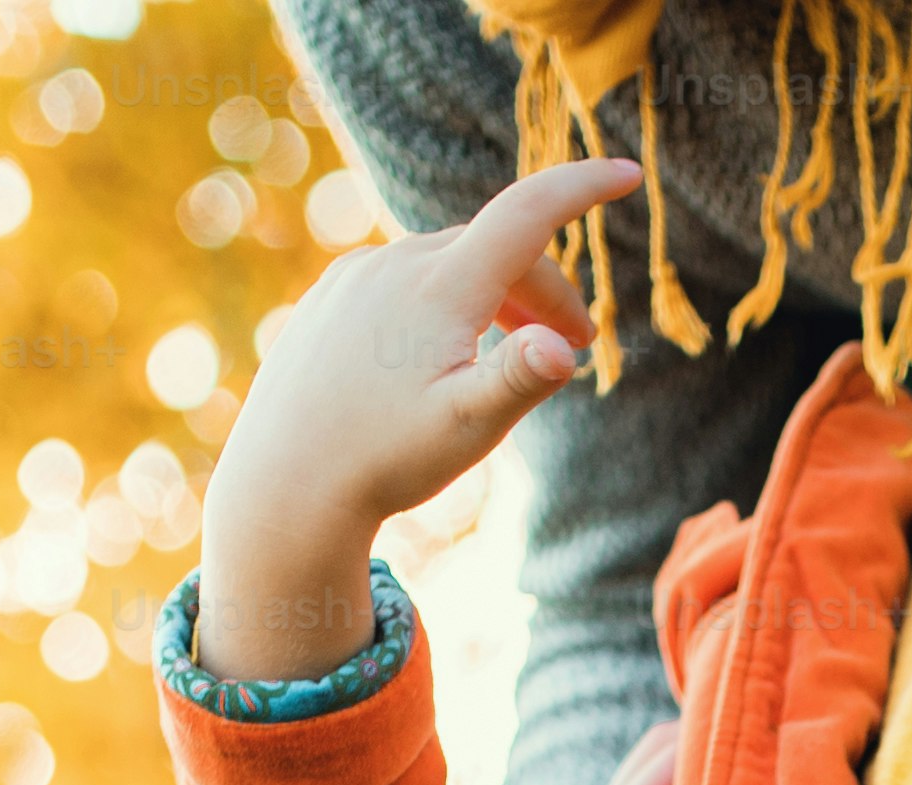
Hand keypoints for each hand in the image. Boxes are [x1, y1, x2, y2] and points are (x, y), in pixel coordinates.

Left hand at [194, 158, 637, 688]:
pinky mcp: (330, 297)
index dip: (582, 187)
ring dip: (494, 297)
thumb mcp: (466, 429)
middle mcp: (395, 264)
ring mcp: (357, 277)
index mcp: (440, 288)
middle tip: (580, 346)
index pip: (527, 215)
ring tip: (511, 352)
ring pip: (448, 263)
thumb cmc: (382, 460)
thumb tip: (563, 348)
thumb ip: (520, 379)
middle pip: (495, 249)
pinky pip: (403, 281)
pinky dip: (442, 302)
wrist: (284, 484)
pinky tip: (441, 355)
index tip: (628, 173)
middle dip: (545, 290)